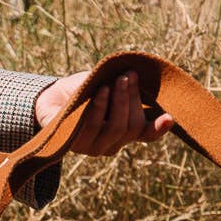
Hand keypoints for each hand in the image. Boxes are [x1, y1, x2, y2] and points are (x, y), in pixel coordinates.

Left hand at [35, 70, 172, 155]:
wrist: (50, 97)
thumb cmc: (84, 90)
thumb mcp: (106, 82)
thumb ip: (123, 83)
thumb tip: (137, 73)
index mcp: (124, 132)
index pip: (146, 135)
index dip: (159, 129)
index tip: (170, 117)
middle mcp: (111, 144)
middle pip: (132, 126)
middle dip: (133, 98)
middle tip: (127, 76)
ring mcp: (92, 148)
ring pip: (116, 128)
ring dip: (119, 101)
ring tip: (114, 81)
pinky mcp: (73, 145)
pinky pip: (92, 127)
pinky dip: (99, 107)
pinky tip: (100, 91)